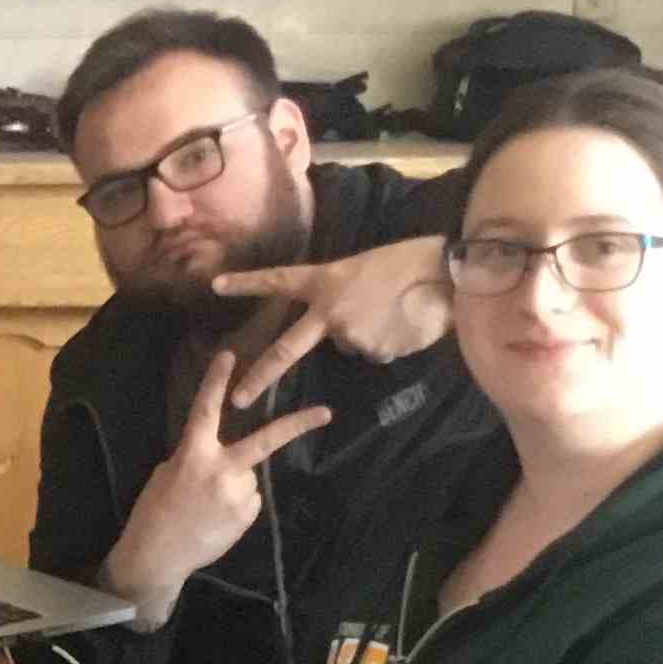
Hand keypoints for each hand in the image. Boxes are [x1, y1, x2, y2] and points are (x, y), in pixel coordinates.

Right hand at [99, 350, 330, 623]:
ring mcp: (238, 494)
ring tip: (209, 506)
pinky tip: (216, 519)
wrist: (157, 556)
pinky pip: (249, 500)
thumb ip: (197, 457)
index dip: (216, 381)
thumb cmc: (154, 511)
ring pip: (249, 476)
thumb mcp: (168, 474)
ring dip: (236, 484)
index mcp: (193, 454)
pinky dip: (237, 505)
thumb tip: (221, 456)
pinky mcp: (247, 515)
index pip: (206, 410)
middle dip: (297, 425)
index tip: (229, 356)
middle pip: (265, 441)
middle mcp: (221, 470)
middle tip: (326, 413)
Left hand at [209, 235, 449, 401]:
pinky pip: (375, 352)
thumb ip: (340, 298)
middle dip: (261, 378)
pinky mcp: (374, 351)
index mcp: (324, 281)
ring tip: (394, 310)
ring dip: (367, 333)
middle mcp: (329, 311)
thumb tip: (338, 331)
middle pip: (286, 349)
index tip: (216, 286)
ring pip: (350, 344)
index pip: (278, 280)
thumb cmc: (408, 262)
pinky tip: (404, 324)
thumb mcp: (363, 269)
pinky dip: (388, 342)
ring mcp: (350, 334)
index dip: (247, 283)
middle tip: (240, 401)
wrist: (446, 274)